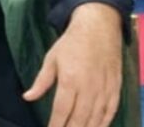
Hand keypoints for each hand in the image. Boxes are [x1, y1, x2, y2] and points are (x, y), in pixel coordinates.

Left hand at [22, 3, 122, 126]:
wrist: (98, 27)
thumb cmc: (72, 42)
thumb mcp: (51, 58)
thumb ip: (41, 81)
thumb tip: (28, 97)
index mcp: (70, 80)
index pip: (61, 111)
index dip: (55, 125)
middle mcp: (88, 88)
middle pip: (79, 119)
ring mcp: (104, 89)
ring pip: (96, 119)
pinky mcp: (115, 87)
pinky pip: (111, 111)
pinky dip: (104, 122)